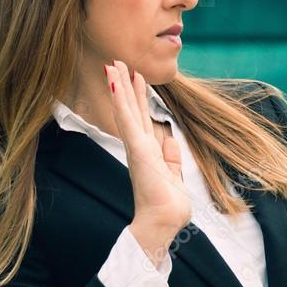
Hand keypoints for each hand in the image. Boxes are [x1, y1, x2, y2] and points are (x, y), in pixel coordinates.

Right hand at [105, 60, 190, 265]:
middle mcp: (140, 147)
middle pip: (131, 109)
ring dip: (120, 87)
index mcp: (149, 152)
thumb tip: (169, 139)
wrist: (162, 225)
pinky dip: (123, 102)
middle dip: (125, 85)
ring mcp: (137, 148)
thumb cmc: (168, 207)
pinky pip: (129, 122)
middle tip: (117, 62)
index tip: (134, 76)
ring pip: (127, 111)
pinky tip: (118, 85)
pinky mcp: (139, 151)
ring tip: (113, 65)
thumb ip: (171, 158)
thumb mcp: (174, 177)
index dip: (138, 97)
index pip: (142, 118)